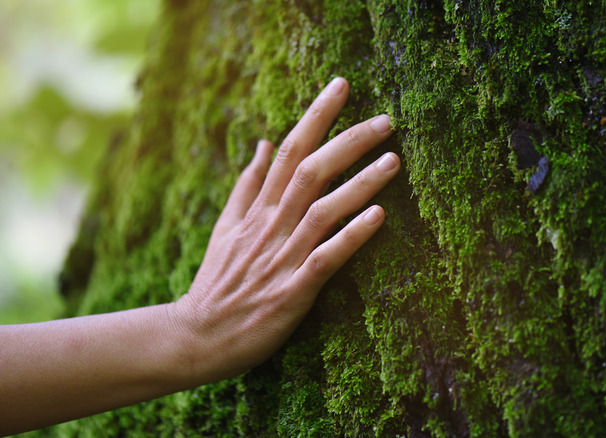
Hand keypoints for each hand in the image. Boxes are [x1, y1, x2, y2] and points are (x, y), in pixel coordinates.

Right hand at [170, 77, 399, 383]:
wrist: (197, 336)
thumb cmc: (218, 282)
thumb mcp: (226, 227)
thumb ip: (247, 185)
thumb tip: (263, 143)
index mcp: (258, 209)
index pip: (289, 150)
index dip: (317, 116)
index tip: (342, 86)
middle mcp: (271, 226)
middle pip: (311, 171)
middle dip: (348, 141)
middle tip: (386, 120)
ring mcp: (281, 258)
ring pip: (322, 210)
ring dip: (359, 184)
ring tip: (393, 160)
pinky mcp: (292, 292)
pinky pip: (325, 259)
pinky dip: (351, 237)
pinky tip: (379, 217)